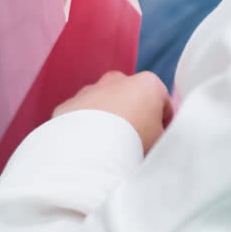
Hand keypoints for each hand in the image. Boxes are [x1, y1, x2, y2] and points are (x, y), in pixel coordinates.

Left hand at [54, 71, 172, 153]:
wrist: (89, 151)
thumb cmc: (135, 143)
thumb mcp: (163, 141)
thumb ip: (162, 134)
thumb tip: (156, 138)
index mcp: (147, 83)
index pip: (163, 105)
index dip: (163, 127)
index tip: (157, 144)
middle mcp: (116, 80)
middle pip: (131, 101)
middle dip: (132, 119)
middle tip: (132, 146)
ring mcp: (89, 90)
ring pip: (103, 107)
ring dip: (106, 123)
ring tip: (108, 151)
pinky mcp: (67, 106)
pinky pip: (80, 118)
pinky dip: (84, 130)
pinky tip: (87, 150)